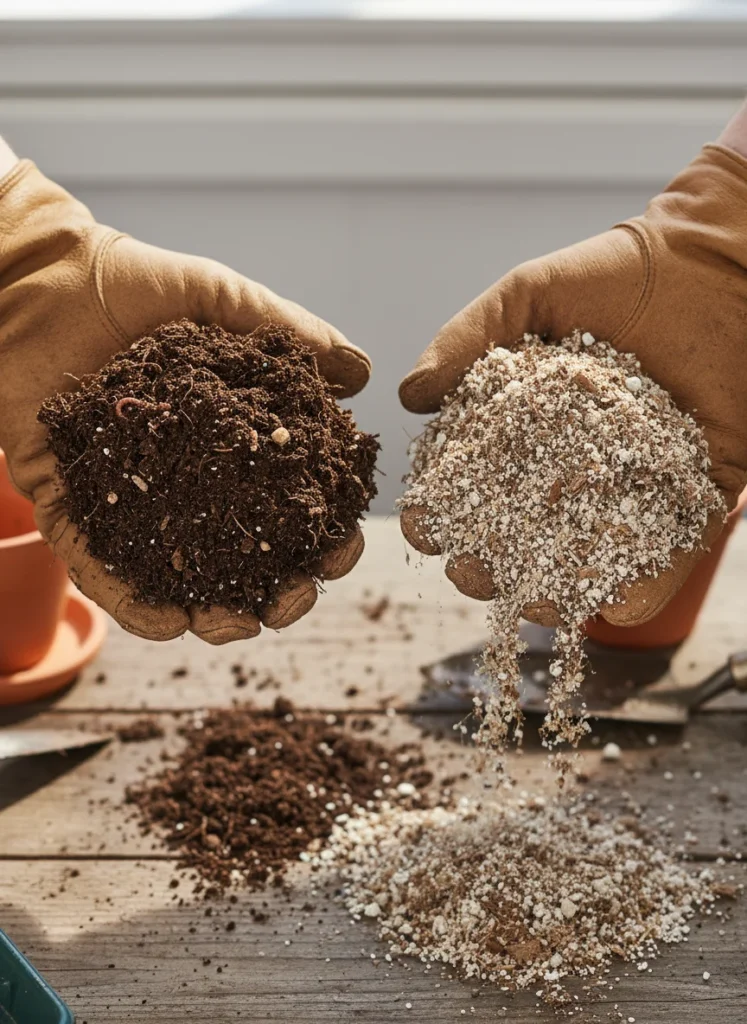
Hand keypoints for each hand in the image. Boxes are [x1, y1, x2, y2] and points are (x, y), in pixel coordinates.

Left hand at [0, 159, 370, 643]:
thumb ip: (291, 334)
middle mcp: (186, 481)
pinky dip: (131, 602)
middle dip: (274, 593)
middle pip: (240, 558)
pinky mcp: (70, 505)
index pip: (287, 505)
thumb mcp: (222, 301)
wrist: (41, 276)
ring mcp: (128, 499)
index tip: (339, 551)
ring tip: (233, 625)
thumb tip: (363, 374)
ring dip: (212, 614)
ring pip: (176, 579)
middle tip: (291, 600)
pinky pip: (98, 567)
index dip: (320, 537)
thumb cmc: (136, 283)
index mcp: (228, 443)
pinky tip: (166, 621)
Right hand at [399, 144, 746, 627]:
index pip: (471, 484)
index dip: (440, 512)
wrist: (721, 262)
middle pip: (518, 535)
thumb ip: (467, 340)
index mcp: (525, 429)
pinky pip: (670, 555)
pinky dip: (645, 588)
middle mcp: (572, 467)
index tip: (422, 526)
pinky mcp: (694, 495)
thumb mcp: (528, 294)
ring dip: (555, 592)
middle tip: (475, 573)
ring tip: (537, 604)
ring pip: (586, 559)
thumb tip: (408, 397)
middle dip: (488, 566)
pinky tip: (615, 606)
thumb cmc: (616, 273)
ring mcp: (632, 487)